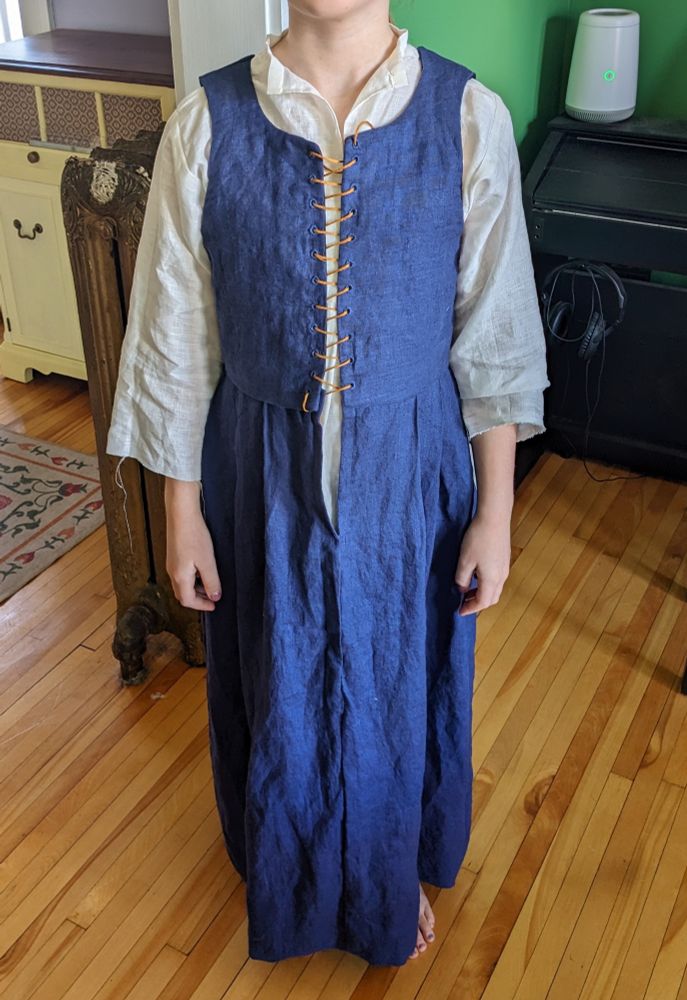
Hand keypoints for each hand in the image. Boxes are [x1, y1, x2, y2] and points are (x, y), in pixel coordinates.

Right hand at [164, 479, 220, 610]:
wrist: (181, 513)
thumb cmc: (194, 536)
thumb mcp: (207, 562)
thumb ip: (212, 582)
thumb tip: (215, 597)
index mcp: (180, 577)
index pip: (188, 601)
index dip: (201, 606)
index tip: (214, 605)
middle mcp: (172, 572)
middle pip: (182, 594)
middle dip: (198, 599)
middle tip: (213, 597)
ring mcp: (171, 563)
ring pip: (182, 584)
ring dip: (195, 588)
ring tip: (210, 585)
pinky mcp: (173, 554)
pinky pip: (181, 574)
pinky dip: (192, 578)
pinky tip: (202, 570)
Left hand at [454, 510, 510, 614]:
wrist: (495, 518)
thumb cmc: (478, 539)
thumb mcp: (464, 561)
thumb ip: (462, 578)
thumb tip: (462, 589)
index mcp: (491, 580)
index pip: (482, 602)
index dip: (470, 609)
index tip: (460, 611)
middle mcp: (501, 576)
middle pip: (491, 598)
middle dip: (477, 603)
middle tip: (463, 602)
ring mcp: (505, 567)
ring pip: (495, 588)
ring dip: (482, 593)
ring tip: (468, 589)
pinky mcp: (504, 558)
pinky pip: (497, 579)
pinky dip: (486, 584)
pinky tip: (476, 574)